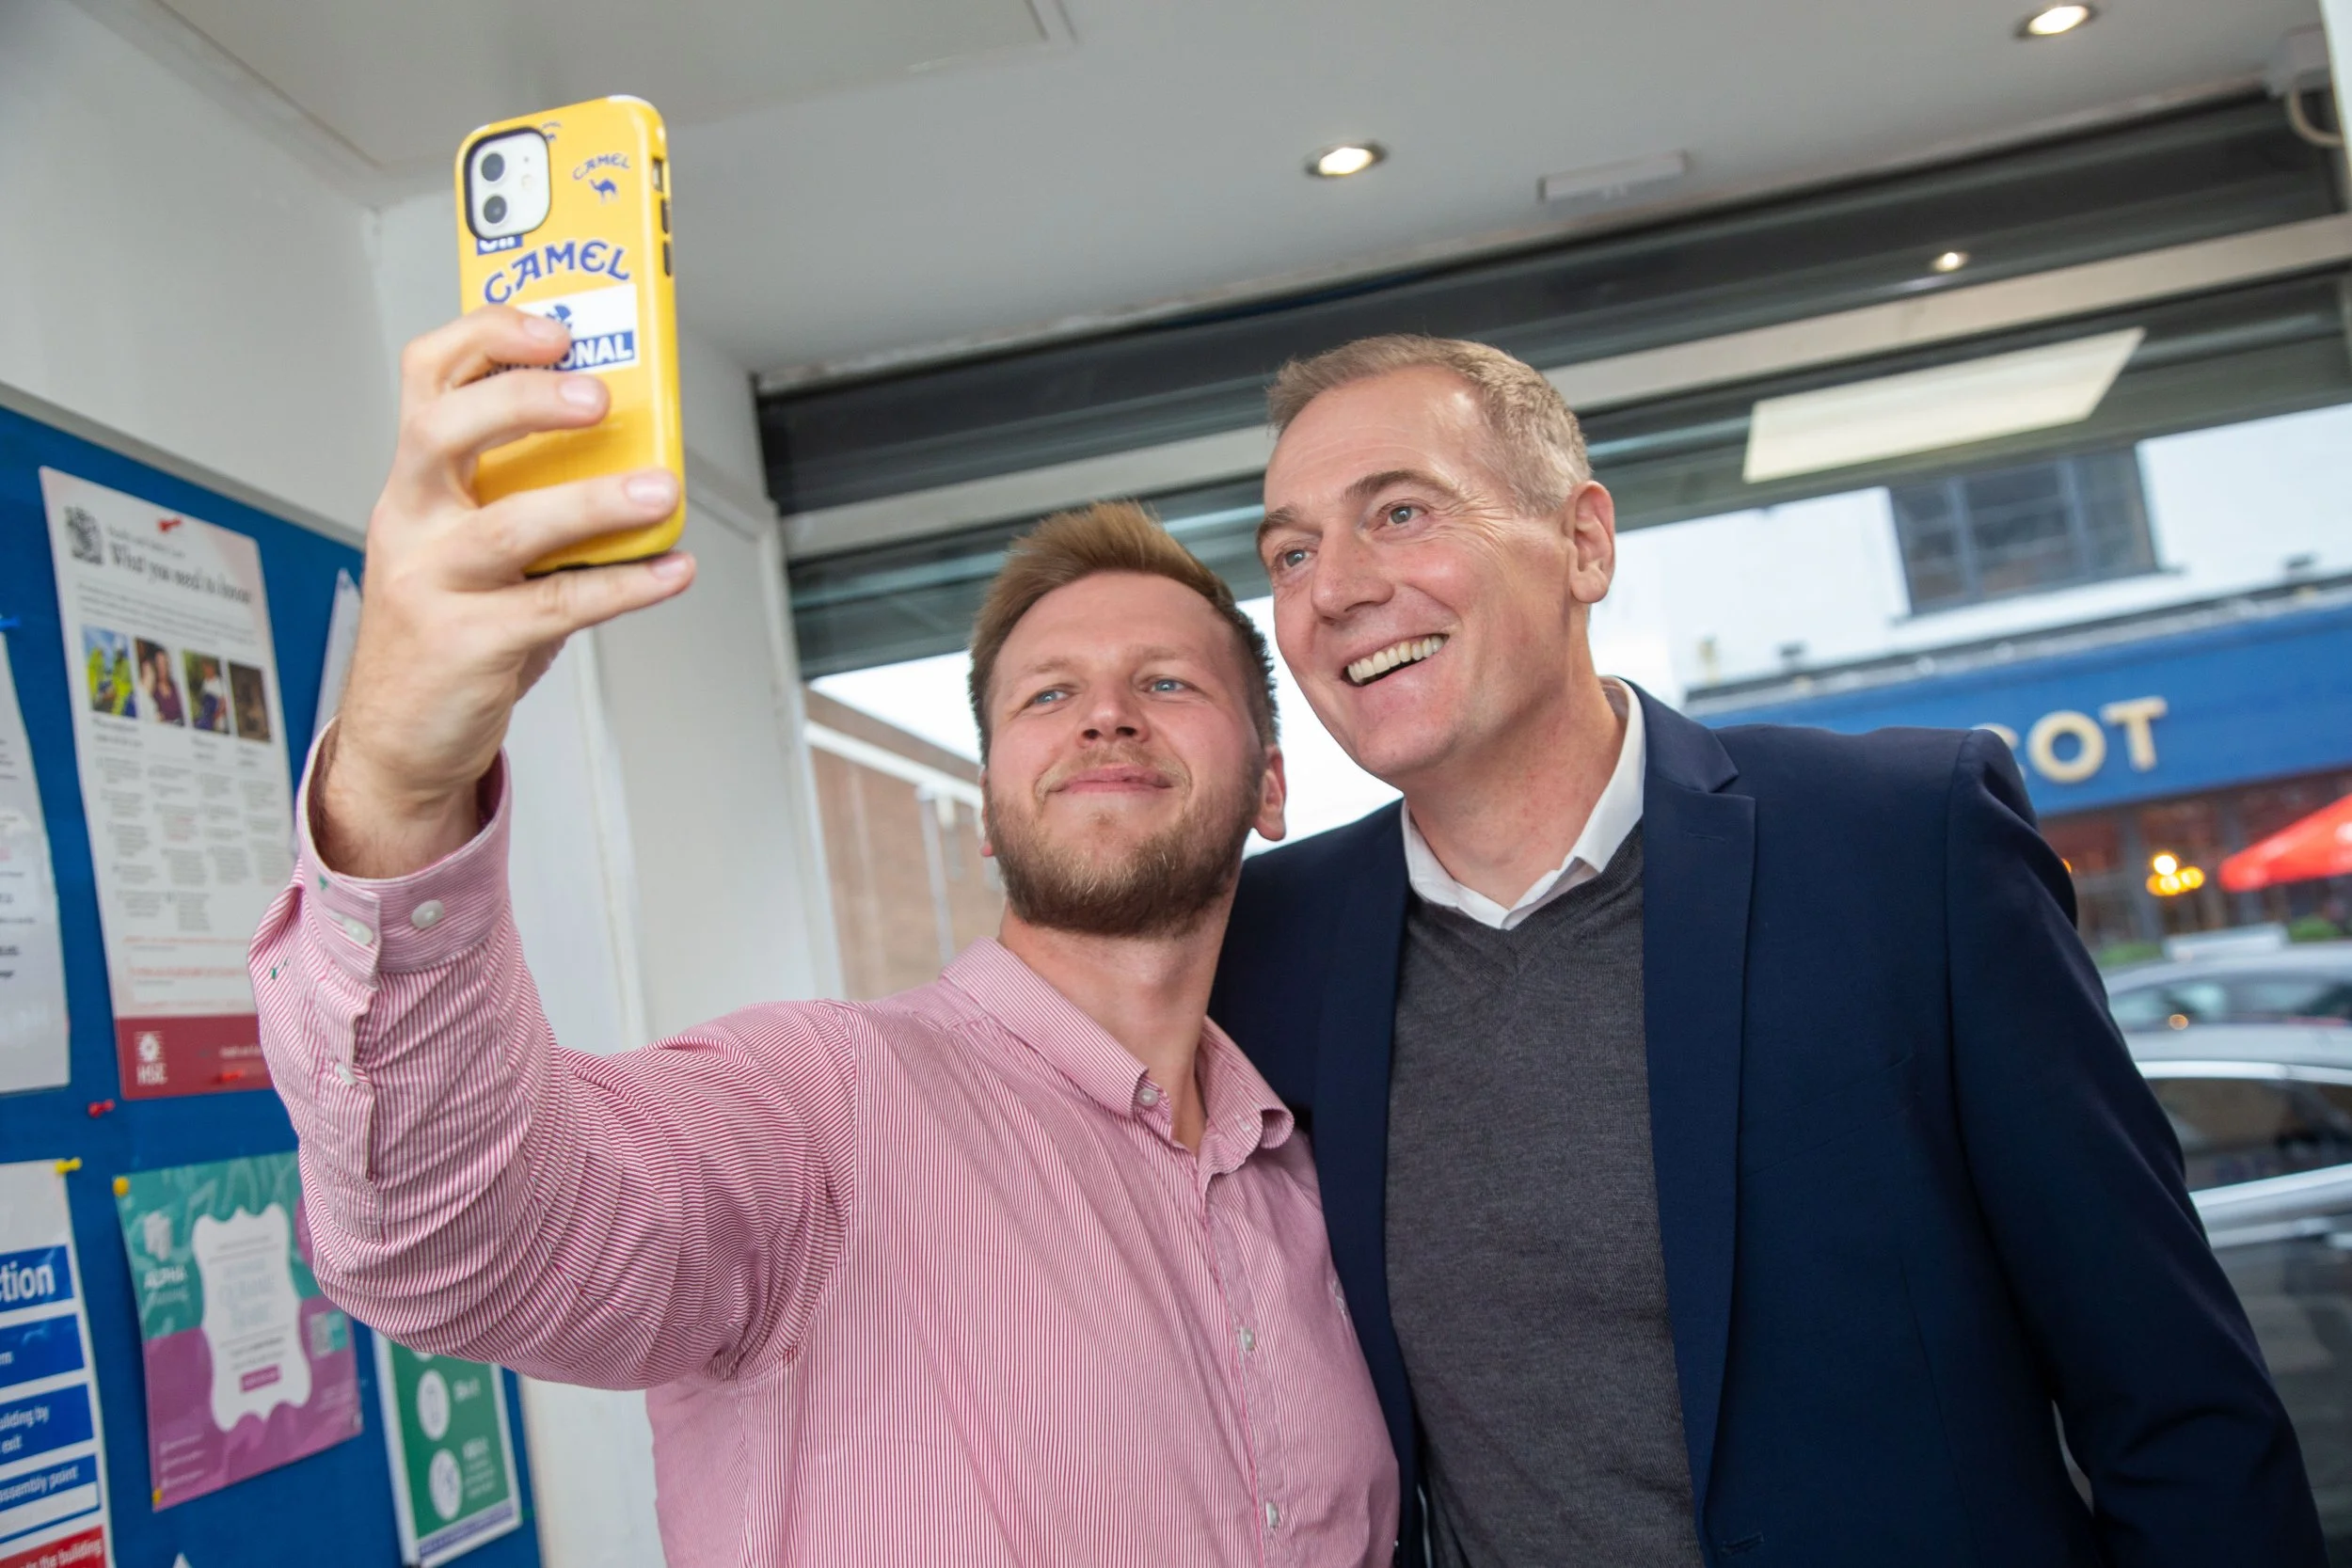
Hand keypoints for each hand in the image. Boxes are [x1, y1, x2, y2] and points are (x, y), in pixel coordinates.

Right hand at [318, 307, 694, 877]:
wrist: (401, 737)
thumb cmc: (450, 626)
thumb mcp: (472, 544)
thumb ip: (530, 494)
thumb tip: (638, 452)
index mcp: (416, 482)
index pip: (428, 377)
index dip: (487, 337)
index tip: (554, 328)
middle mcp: (411, 522)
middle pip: (444, 431)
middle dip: (522, 402)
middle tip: (597, 398)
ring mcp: (432, 584)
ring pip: (509, 527)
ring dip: (593, 502)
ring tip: (659, 490)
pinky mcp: (467, 645)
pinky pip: (556, 607)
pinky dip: (623, 587)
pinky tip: (672, 572)